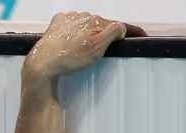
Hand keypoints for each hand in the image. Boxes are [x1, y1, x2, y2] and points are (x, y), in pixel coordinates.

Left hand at [23, 12, 145, 80]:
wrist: (43, 63)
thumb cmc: (69, 58)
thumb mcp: (97, 48)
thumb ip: (112, 33)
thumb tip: (121, 27)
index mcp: (94, 20)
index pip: (118, 24)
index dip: (131, 31)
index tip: (141, 35)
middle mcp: (81, 15)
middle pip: (101, 24)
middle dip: (108, 34)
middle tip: (110, 49)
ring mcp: (68, 19)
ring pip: (87, 25)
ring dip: (90, 34)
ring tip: (86, 50)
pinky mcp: (57, 25)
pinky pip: (72, 26)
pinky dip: (76, 33)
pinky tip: (74, 43)